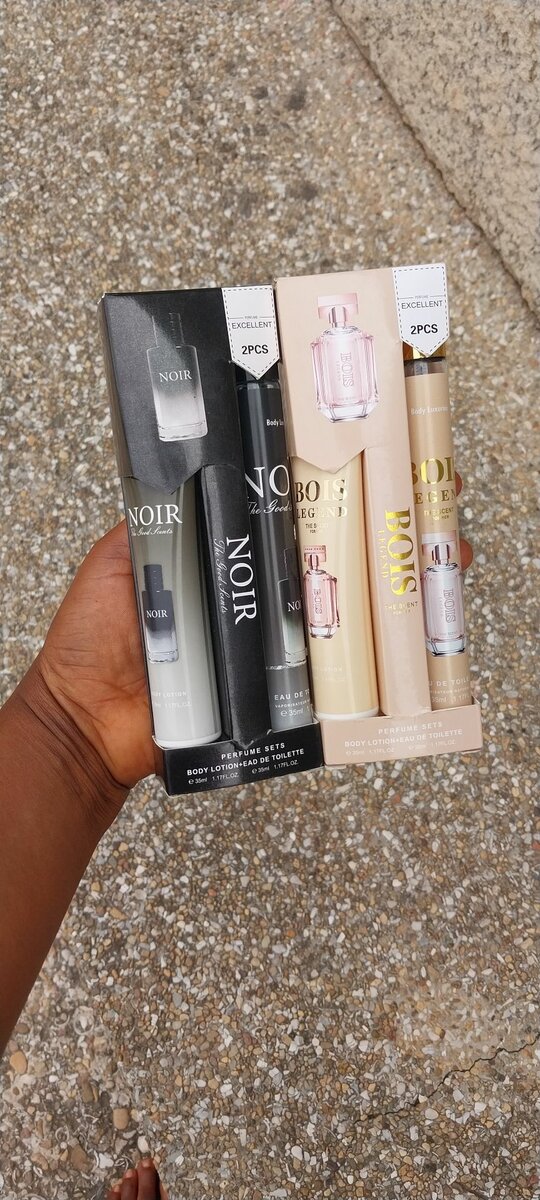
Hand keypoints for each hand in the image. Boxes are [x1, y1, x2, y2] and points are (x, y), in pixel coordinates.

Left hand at [30, 473, 472, 801]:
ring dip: (392, 592)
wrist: (86, 721)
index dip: (331, 493)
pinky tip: (407, 636)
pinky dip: (367, 665)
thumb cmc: (92, 641)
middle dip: (383, 535)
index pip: (286, 519)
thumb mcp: (120, 558)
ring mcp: (267, 648)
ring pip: (339, 617)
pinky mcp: (273, 696)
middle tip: (431, 509)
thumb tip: (187, 461)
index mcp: (223, 560)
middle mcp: (253, 600)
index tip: (376, 463)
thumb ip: (154, 517)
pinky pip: (324, 681)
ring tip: (442, 561)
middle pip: (328, 563)